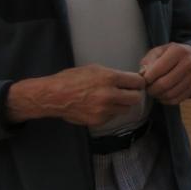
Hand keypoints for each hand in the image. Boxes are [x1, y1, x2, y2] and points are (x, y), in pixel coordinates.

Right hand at [8, 65, 145, 126]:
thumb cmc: (71, 79)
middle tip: (127, 92)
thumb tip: (129, 80)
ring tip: (112, 99)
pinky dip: (110, 112)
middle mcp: (109, 94)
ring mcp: (104, 109)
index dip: (138, 82)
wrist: (53, 96)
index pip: (138, 82)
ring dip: (122, 104)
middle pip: (136, 98)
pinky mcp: (98, 120)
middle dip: (133, 94)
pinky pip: (113, 116)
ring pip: (126, 109)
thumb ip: (114, 75)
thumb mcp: (95, 69)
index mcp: (110, 78)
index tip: (136, 83)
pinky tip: (100, 106)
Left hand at [140, 43, 190, 104]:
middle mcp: (188, 63)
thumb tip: (142, 75)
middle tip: (147, 88)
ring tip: (154, 91)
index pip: (158, 70)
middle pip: (164, 84)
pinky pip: (177, 99)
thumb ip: (148, 62)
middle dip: (151, 89)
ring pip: (170, 94)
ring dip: (158, 95)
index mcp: (178, 51)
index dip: (147, 78)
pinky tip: (162, 95)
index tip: (143, 80)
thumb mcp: (157, 52)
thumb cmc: (170, 54)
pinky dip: (166, 100)